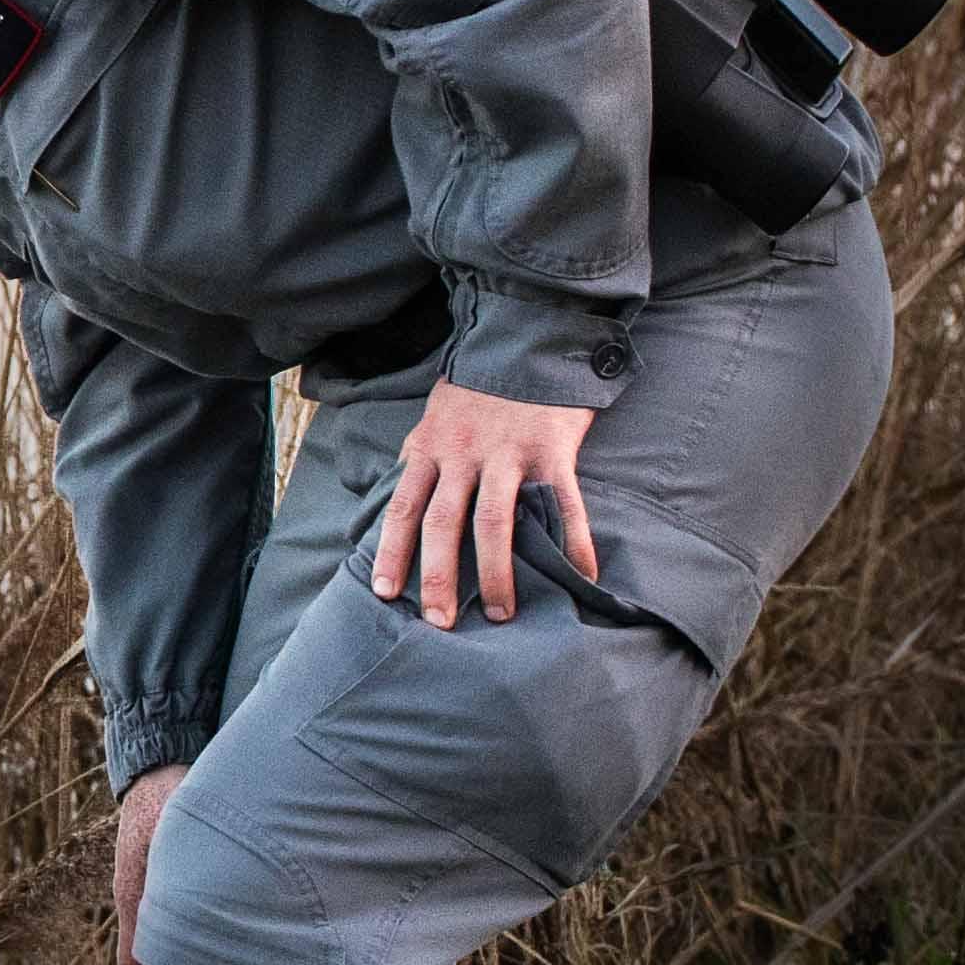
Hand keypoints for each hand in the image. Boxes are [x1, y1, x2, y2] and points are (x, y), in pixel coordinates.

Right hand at [113, 764, 181, 964]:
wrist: (155, 766)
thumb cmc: (171, 795)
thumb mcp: (178, 831)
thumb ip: (187, 871)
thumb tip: (197, 914)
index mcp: (134, 895)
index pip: (133, 962)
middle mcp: (132, 899)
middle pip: (140, 964)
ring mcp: (141, 891)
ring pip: (150, 948)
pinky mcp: (154, 882)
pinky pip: (157, 928)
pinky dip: (168, 955)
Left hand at [367, 377, 601, 628]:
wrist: (529, 341)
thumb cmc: (477, 393)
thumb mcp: (434, 420)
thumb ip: (421, 462)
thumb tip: (394, 507)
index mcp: (430, 447)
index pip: (403, 506)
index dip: (391, 551)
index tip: (383, 592)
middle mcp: (464, 452)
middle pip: (444, 522)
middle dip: (438, 576)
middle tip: (438, 623)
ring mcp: (508, 451)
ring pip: (495, 521)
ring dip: (495, 572)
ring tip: (498, 613)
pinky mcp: (552, 450)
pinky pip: (564, 505)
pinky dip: (574, 544)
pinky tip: (581, 578)